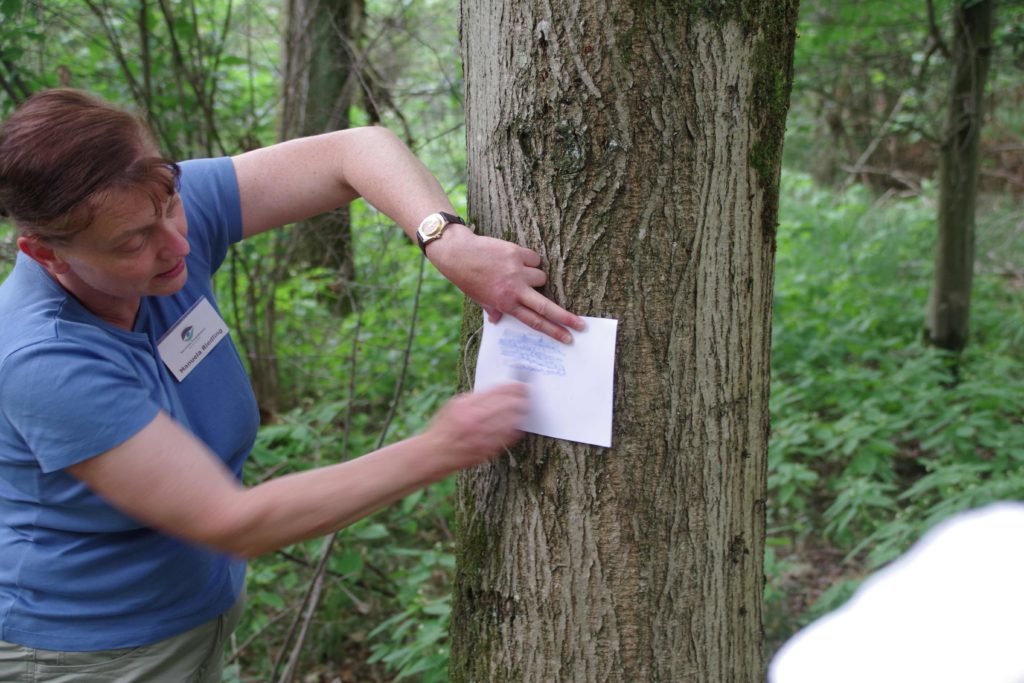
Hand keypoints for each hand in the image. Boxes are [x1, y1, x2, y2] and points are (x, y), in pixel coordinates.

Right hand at [423, 383, 528, 470]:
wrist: (436, 454)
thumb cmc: (444, 427)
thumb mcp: (454, 405)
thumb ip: (475, 397)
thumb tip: (498, 390)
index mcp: (467, 405)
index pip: (499, 391)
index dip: (514, 386)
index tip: (521, 385)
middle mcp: (476, 420)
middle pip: (510, 404)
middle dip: (522, 398)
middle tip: (527, 396)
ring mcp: (484, 436)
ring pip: (514, 421)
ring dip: (522, 413)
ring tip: (524, 409)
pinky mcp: (489, 449)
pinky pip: (510, 437)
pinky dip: (516, 428)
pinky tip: (517, 424)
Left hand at [427, 225, 584, 342]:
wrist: (459, 254)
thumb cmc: (468, 278)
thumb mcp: (479, 299)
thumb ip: (494, 309)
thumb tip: (498, 320)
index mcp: (506, 304)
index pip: (535, 322)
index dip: (553, 331)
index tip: (567, 338)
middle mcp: (514, 290)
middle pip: (546, 307)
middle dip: (565, 318)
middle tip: (580, 325)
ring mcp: (517, 272)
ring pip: (541, 277)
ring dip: (535, 277)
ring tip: (518, 273)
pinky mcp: (517, 254)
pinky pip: (534, 259)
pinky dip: (529, 260)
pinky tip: (516, 259)